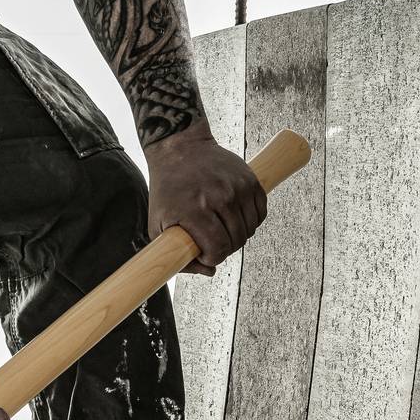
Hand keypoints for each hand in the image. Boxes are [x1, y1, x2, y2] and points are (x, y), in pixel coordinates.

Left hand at [143, 124, 267, 276]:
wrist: (181, 148)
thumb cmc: (167, 189)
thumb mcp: (158, 224)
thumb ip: (176, 255)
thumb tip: (210, 271)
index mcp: (195, 210)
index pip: (218, 248)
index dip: (213, 257)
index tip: (205, 252)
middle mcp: (220, 197)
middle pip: (236, 241)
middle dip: (225, 248)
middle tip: (212, 239)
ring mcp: (237, 187)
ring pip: (250, 230)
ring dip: (238, 234)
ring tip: (222, 226)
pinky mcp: (250, 180)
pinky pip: (260, 213)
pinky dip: (251, 220)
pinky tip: (235, 216)